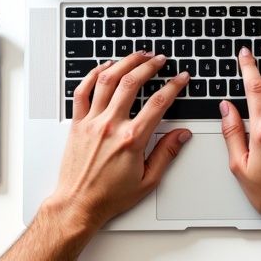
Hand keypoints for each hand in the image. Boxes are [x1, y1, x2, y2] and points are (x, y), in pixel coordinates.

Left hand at [2, 51, 191, 260]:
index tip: (181, 78)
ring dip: (124, 63)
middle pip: (132, 83)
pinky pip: (83, 91)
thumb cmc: (110, 196)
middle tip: (159, 60)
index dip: (174, 86)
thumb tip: (182, 135)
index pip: (158, 103)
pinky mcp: (77, 123)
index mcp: (132, 139)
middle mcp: (111, 126)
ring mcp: (92, 122)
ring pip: (108, 80)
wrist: (78, 204)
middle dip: (149, 66)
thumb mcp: (148, 180)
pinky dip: (93, 75)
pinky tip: (105, 67)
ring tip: (137, 55)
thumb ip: (167, 153)